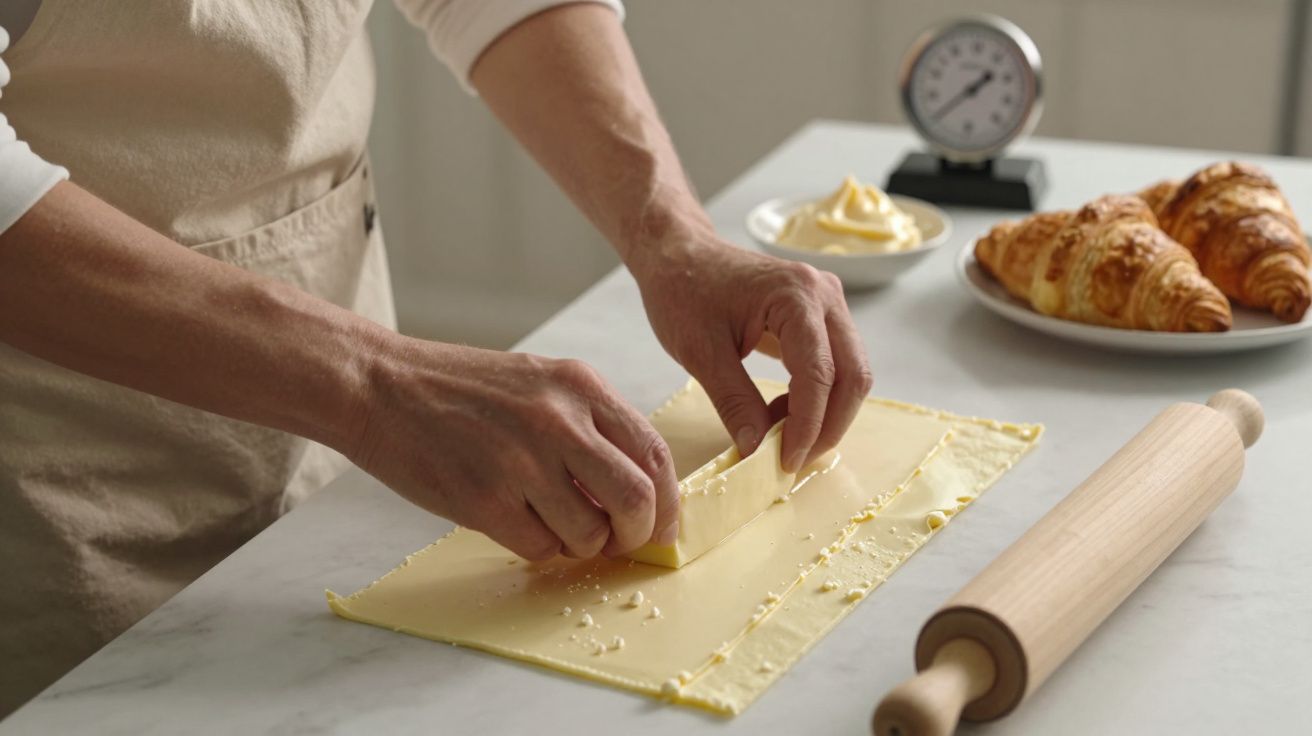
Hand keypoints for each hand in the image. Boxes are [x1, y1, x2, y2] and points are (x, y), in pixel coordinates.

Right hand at [345, 337, 679, 559]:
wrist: (380, 385)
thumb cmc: (461, 389)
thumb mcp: (541, 383)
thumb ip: (591, 426)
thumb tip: (638, 492)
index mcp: (580, 386)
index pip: (655, 454)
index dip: (668, 503)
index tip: (661, 526)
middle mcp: (559, 421)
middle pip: (637, 500)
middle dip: (637, 534)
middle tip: (618, 541)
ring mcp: (522, 462)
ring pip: (590, 535)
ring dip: (581, 545)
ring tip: (554, 524)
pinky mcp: (484, 499)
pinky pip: (541, 548)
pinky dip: (539, 547)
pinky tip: (517, 522)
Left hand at [629, 225, 873, 471]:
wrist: (679, 255)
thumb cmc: (683, 291)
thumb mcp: (701, 353)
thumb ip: (734, 402)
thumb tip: (759, 451)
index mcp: (795, 295)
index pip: (818, 373)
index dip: (807, 424)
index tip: (786, 461)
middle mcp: (824, 294)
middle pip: (852, 375)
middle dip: (828, 426)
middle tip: (793, 461)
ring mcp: (828, 303)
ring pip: (851, 373)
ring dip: (826, 414)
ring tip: (783, 438)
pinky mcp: (822, 315)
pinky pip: (835, 364)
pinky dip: (817, 397)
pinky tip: (781, 413)